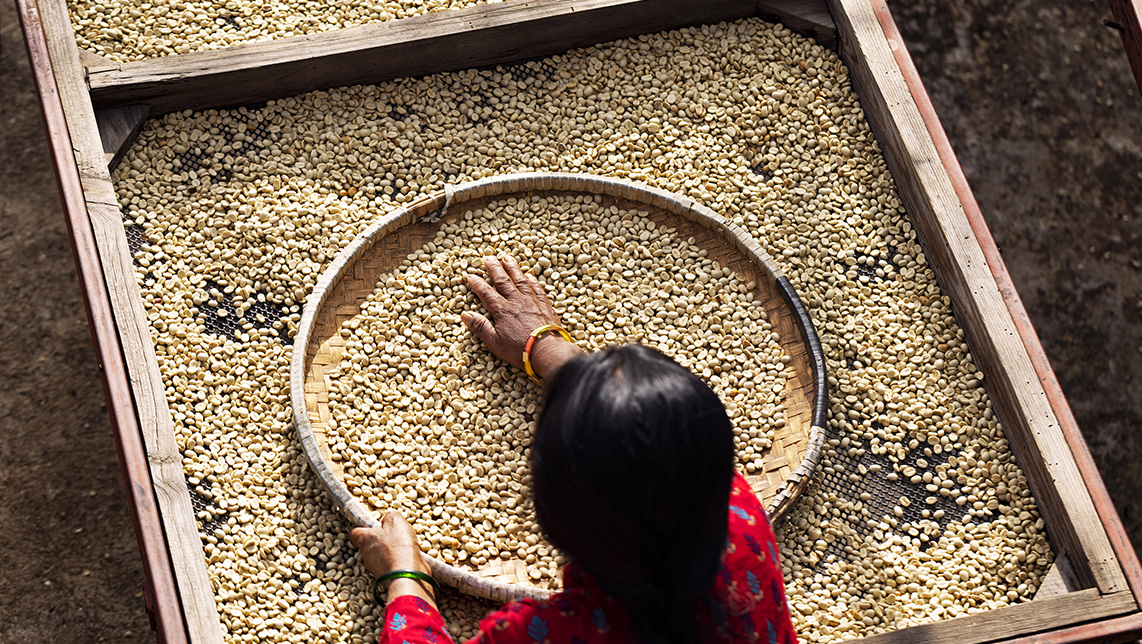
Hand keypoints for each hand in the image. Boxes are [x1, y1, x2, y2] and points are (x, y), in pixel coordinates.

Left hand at [350, 512, 435, 603]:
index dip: (361, 528)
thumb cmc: (398, 546)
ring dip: (389, 552)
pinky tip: (408, 557)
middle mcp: (367, 555)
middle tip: (391, 535)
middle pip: (368, 545)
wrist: (407, 573)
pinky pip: (391, 566)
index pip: (354, 533)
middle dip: (379, 540)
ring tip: (403, 546)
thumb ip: (390, 516)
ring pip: (380, 557)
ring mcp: (376, 568)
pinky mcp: (387, 577)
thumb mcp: (396, 521)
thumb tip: (389, 517)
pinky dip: (398, 562)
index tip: (367, 526)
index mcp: (364, 539)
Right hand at [461, 254, 582, 379]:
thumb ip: (480, 327)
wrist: (548, 351)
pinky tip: (529, 276)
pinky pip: (536, 288)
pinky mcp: (544, 305)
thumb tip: (465, 315)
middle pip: (503, 281)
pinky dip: (531, 281)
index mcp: (502, 310)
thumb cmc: (520, 349)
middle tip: (489, 258)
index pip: (486, 293)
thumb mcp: (495, 342)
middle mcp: (516, 301)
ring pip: (520, 280)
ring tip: (507, 258)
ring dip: (512, 268)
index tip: (470, 275)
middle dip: (494, 269)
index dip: (477, 284)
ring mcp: (532, 301)